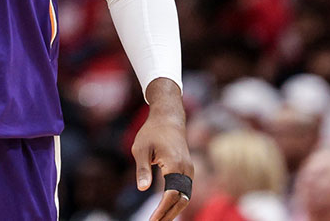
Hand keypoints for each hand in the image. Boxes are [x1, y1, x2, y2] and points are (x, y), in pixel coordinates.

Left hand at [132, 79, 192, 220]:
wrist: (168, 118)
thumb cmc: (152, 132)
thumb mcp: (141, 148)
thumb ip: (142, 169)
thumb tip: (141, 189)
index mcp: (174, 164)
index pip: (171, 195)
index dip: (161, 210)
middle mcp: (186, 169)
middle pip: (181, 200)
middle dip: (168, 215)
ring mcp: (189, 170)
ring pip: (185, 197)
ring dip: (173, 210)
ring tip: (158, 220)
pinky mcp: (187, 170)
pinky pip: (184, 191)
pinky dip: (176, 202)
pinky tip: (165, 210)